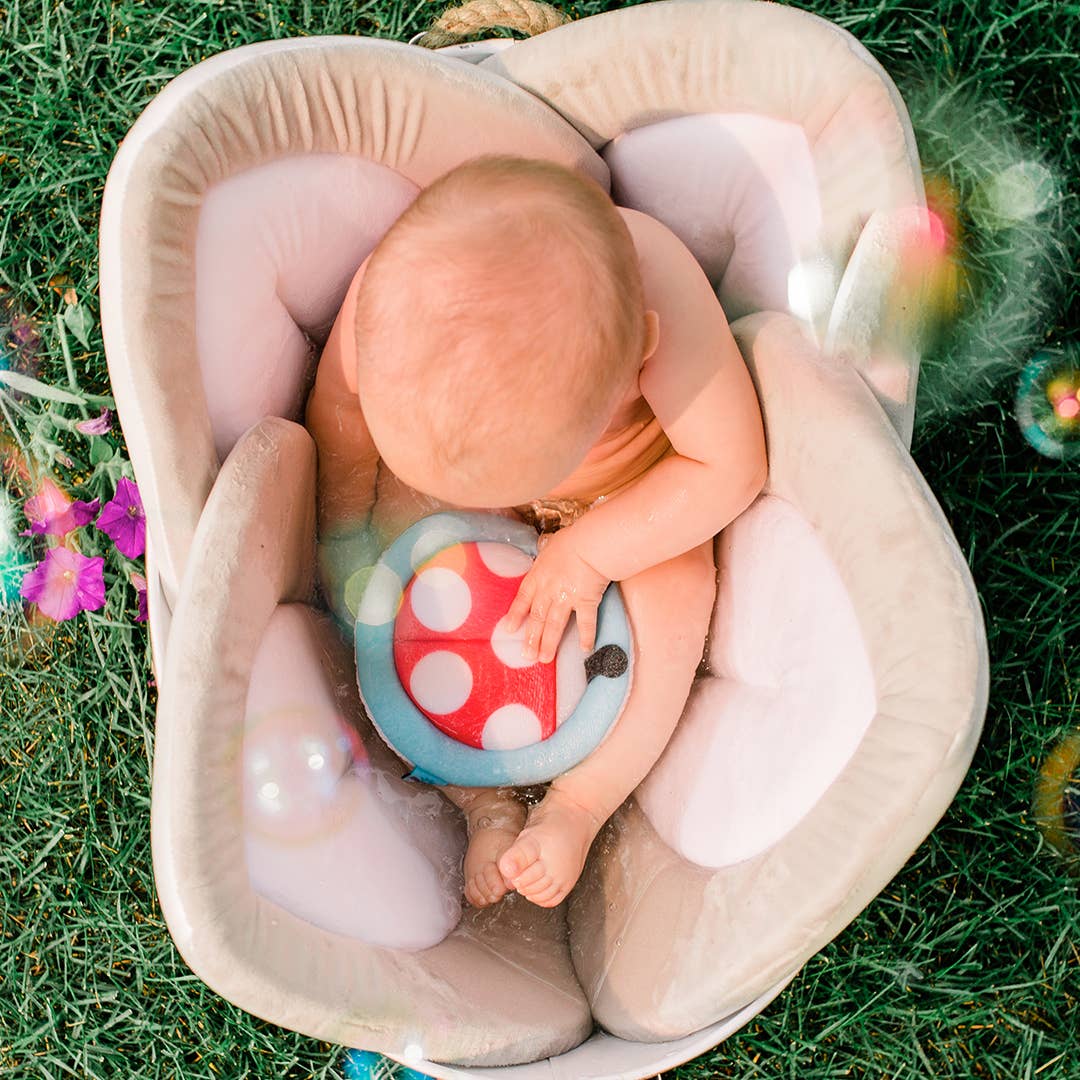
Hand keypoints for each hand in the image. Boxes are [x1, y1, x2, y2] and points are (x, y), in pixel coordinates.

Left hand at [505, 528, 609, 663]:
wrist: (591, 544)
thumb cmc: (573, 540)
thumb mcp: (552, 545)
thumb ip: (547, 555)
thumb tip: (547, 550)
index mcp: (539, 576)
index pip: (523, 598)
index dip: (515, 615)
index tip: (509, 629)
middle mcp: (549, 590)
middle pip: (537, 617)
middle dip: (531, 637)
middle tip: (527, 656)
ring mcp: (566, 598)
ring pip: (554, 624)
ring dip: (549, 643)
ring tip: (544, 658)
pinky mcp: (586, 601)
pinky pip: (586, 622)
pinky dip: (586, 636)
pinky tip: (585, 649)